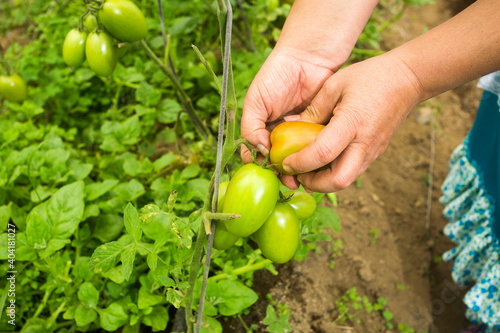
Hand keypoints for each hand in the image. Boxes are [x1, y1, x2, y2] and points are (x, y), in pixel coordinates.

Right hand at [241, 47, 342, 187]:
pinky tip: (315, 168)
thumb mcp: (256, 100)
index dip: (258, 164)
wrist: (308, 57)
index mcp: (261, 126)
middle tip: (286, 180)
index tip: (265, 170)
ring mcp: (298, 133)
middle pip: (277, 160)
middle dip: (280, 172)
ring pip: (296, 158)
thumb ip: (251, 126)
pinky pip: (314, 148)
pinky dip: (314, 159)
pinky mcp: (317, 130)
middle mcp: (279, 132)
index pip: (255, 152)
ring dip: (297, 170)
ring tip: (301, 179)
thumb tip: (258, 152)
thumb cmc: (276, 75)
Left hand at [282, 53, 421, 191]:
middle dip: (314, 184)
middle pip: (338, 180)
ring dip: (324, 182)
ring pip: (347, 180)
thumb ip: (314, 110)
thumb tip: (294, 129)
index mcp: (352, 122)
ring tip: (307, 170)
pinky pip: (353, 171)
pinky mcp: (376, 152)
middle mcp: (364, 143)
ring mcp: (373, 150)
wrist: (408, 79)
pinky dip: (335, 173)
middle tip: (298, 174)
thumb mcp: (335, 85)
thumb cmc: (370, 77)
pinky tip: (323, 162)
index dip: (301, 163)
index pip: (323, 153)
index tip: (285, 162)